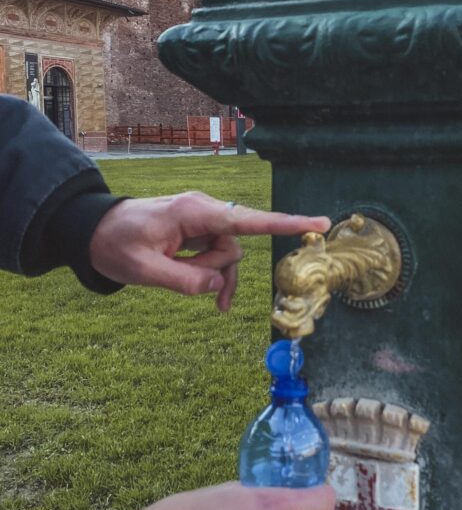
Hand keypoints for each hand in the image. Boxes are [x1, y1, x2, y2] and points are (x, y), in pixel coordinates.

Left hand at [89, 193, 329, 310]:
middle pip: (234, 245)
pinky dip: (215, 276)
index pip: (247, 220)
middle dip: (216, 270)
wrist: (95, 231)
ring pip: (229, 254)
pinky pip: (220, 257)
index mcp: (193, 212)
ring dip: (211, 275)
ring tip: (182, 281)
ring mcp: (203, 220)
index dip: (284, 223)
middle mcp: (204, 211)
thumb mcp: (143, 270)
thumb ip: (183, 280)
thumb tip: (218, 285)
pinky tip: (214, 298)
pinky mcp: (201, 231)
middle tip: (182, 277)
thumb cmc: (116, 244)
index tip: (317, 223)